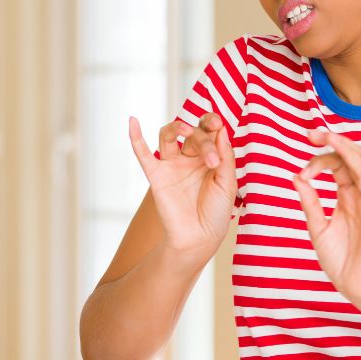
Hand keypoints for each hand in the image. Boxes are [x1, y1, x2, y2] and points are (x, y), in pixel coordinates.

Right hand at [128, 113, 236, 256]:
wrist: (200, 237)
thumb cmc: (216, 212)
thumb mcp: (227, 184)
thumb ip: (225, 157)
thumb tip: (221, 130)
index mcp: (209, 156)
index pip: (209, 130)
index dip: (213, 122)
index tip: (219, 124)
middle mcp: (190, 157)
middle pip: (193, 134)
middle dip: (204, 141)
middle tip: (212, 161)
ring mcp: (172, 165)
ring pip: (168, 135)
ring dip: (176, 127)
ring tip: (186, 130)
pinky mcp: (156, 176)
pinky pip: (143, 154)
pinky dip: (136, 138)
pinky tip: (133, 121)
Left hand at [292, 129, 360, 305]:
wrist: (355, 287)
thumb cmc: (339, 259)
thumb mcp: (318, 228)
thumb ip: (310, 203)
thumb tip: (297, 176)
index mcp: (345, 195)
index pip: (335, 165)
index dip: (317, 162)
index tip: (303, 175)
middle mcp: (360, 195)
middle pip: (350, 159)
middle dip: (333, 144)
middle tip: (312, 134)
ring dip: (348, 150)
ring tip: (331, 136)